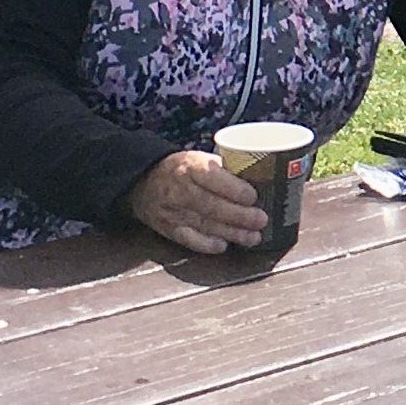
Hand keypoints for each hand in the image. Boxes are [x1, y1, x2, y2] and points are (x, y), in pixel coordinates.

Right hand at [125, 151, 267, 252]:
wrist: (143, 182)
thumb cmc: (183, 169)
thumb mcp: (200, 159)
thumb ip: (224, 170)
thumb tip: (260, 179)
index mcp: (190, 167)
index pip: (212, 177)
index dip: (234, 189)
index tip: (253, 197)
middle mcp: (180, 190)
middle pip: (211, 205)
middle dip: (240, 215)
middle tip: (262, 220)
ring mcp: (173, 212)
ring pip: (205, 224)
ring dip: (232, 233)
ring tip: (254, 237)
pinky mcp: (169, 229)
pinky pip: (189, 239)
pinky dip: (208, 244)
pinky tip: (225, 246)